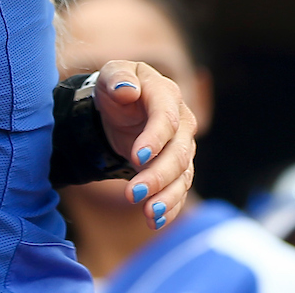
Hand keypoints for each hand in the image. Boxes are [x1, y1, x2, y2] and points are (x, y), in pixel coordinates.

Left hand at [94, 61, 196, 229]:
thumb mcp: (111, 74)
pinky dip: (169, 207)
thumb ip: (117, 78)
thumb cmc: (117, 87)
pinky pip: (179, 190)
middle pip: (179, 154)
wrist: (120, 106)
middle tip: (132, 194)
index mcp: (167, 94)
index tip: (136, 157)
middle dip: (157, 176)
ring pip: (182, 176)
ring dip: (166, 197)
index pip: (166, 119)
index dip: (155, 139)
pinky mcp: (179, 167)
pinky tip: (156, 221)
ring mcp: (183, 147)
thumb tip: (127, 89)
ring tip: (147, 215)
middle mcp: (182, 123)